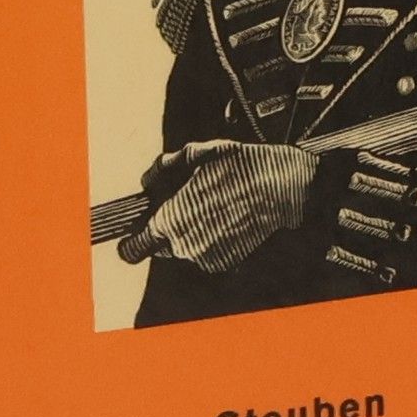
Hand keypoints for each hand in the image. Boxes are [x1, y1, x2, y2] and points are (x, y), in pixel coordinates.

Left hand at [119, 141, 319, 274]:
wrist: (284, 187)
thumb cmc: (239, 166)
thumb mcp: (194, 153)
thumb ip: (161, 168)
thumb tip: (148, 183)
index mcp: (171, 222)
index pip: (133, 249)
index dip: (132, 240)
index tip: (137, 231)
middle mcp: (186, 247)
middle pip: (161, 245)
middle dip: (169, 227)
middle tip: (190, 203)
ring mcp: (207, 257)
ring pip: (185, 248)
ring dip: (192, 231)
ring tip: (214, 204)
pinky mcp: (227, 262)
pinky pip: (207, 252)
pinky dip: (212, 238)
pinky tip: (227, 215)